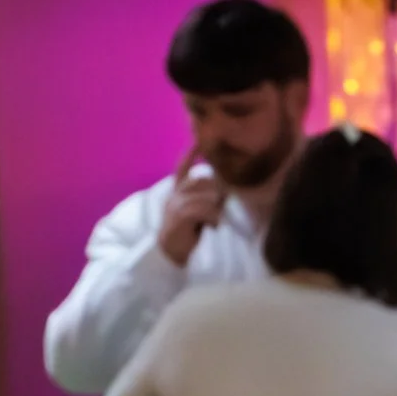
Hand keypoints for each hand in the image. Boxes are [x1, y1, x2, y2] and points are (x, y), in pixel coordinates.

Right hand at [158, 147, 225, 266]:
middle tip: (218, 211)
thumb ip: (208, 200)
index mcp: (178, 192)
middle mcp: (175, 194)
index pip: (182, 168)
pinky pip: (203, 208)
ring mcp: (175, 203)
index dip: (190, 155)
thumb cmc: (188, 234)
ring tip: (214, 222)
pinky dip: (213, 217)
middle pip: (202, 181)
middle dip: (216, 194)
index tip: (198, 141)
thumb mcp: (199, 213)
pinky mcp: (179, 214)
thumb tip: (226, 189)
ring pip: (205, 195)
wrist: (171, 254)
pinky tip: (213, 226)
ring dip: (215, 208)